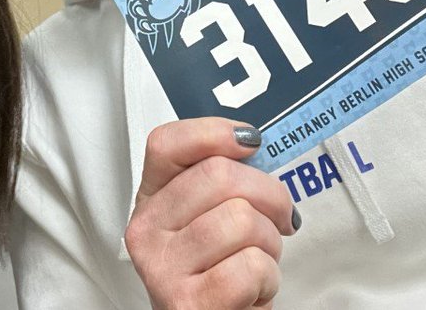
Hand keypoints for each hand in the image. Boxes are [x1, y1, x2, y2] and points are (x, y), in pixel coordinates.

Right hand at [124, 118, 299, 309]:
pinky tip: (252, 289)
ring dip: (270, 242)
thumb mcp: (210, 219)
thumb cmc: (217, 274)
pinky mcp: (187, 302)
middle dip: (269, 195)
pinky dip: (268, 277)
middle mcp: (147, 230)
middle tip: (278, 216)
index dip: (214, 132)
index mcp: (152, 200)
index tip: (250, 142)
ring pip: (242, 219)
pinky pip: (251, 265)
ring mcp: (162, 267)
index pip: (168, 144)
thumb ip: (223, 181)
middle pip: (220, 175)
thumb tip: (252, 144)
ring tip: (258, 260)